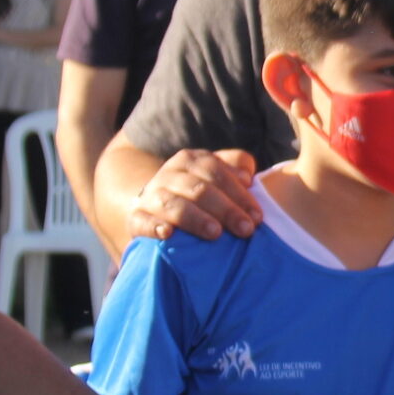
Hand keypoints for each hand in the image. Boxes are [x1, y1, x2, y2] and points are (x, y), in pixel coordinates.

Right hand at [128, 147, 258, 242]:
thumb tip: (248, 175)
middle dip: (226, 209)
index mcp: (190, 160)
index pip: (216, 173)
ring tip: (215, 233)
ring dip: (195, 218)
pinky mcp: (135, 218)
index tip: (257, 216)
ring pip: (173, 204)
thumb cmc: (197, 194)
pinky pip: (142, 221)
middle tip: (246, 229)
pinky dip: (153, 227)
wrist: (152, 207)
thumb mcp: (216, 175)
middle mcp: (169, 174)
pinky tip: (167, 234)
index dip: (239, 194)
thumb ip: (235, 167)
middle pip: (199, 189)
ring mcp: (150, 196)